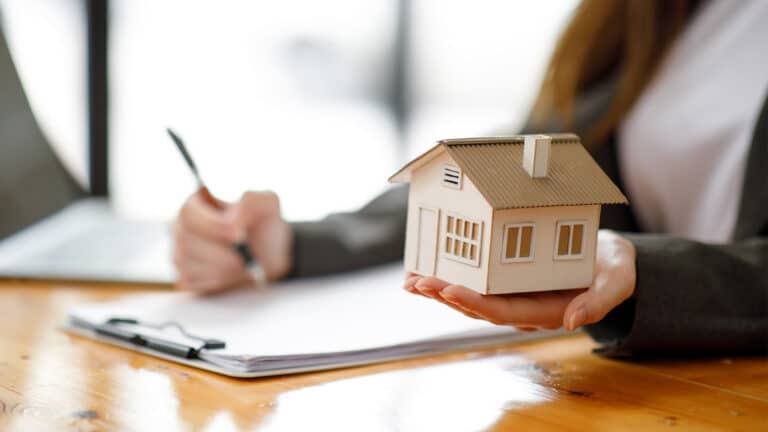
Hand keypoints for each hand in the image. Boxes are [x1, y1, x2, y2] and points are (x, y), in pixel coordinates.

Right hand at [173, 191, 292, 292]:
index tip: (238, 234)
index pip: (189, 213)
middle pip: (187, 241)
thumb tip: (238, 210)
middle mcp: (184, 228)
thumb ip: (255, 200)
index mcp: (198, 204)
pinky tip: (233, 274)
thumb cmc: (262, 225)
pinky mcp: (187, 276)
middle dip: (220, 253)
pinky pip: (194, 281)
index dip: (211, 225)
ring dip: (222, 268)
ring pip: (190, 264)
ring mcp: (182, 253)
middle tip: (244, 259)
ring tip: (243, 264)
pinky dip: (217, 281)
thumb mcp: (267, 205)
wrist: (268, 253)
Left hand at [404, 230, 635, 330]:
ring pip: (471, 297)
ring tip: (411, 281)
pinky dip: (450, 275)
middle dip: (446, 295)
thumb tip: (574, 322)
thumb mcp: (617, 281)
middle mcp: (524, 307)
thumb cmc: (613, 269)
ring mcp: (513, 295)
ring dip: (440, 290)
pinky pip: (475, 281)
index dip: (475, 303)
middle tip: (418, 283)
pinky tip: (426, 269)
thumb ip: (600, 301)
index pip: (504, 312)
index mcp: (547, 311)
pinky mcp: (507, 281)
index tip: (449, 290)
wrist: (609, 260)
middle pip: (478, 307)